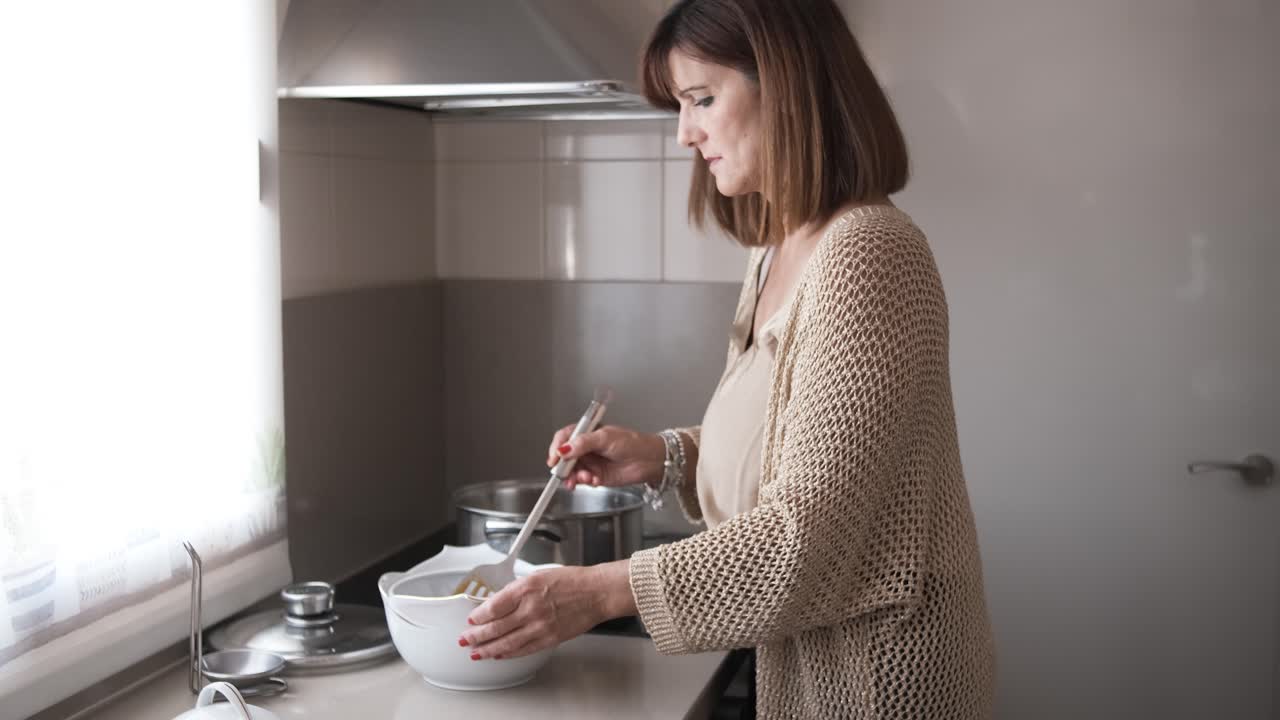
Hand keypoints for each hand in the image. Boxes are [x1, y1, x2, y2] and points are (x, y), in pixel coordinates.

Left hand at [459, 561, 634, 659]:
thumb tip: (499, 602)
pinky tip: (499, 655)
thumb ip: (517, 589)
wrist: (596, 592)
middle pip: (495, 627)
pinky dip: (509, 654)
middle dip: (476, 636)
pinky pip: (523, 649)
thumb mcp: (538, 575)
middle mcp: (531, 608)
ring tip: (476, 652)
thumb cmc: (572, 581)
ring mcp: (540, 626)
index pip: (493, 606)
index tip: (471, 620)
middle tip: (465, 639)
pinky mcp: (549, 638)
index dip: (478, 616)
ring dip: (488, 649)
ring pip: (506, 642)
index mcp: (526, 588)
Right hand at [546, 425, 664, 490]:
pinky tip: (595, 480)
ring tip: (585, 477)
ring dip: (575, 476)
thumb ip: (583, 443)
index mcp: (587, 432)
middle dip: (564, 466)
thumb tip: (564, 449)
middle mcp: (586, 447)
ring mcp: (590, 462)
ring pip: (572, 471)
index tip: (555, 457)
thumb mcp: (605, 438)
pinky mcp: (595, 476)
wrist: (649, 461)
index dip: (557, 447)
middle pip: (565, 456)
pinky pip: (582, 480)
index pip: (564, 437)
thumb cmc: (633, 443)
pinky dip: (585, 482)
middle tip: (566, 472)